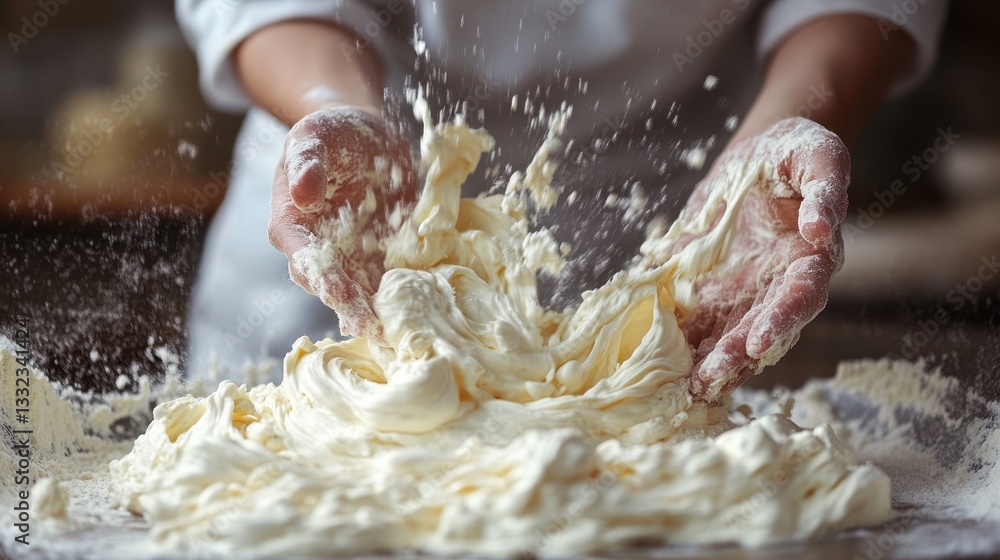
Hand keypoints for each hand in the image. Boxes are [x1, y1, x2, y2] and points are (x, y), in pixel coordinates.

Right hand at [268, 106, 416, 339]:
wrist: (364, 137)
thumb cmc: (331, 133)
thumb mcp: (313, 136)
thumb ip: (306, 163)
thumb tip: (302, 194)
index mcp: (292, 223)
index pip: (302, 255)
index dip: (320, 276)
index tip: (335, 294)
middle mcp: (316, 249)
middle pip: (328, 284)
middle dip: (348, 305)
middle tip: (370, 327)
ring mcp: (346, 258)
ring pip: (357, 291)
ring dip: (372, 311)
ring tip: (391, 332)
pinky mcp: (375, 258)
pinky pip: (385, 281)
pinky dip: (397, 296)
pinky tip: (414, 312)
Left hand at [682, 118, 849, 400]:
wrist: (760, 155)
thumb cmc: (795, 152)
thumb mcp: (817, 154)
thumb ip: (824, 189)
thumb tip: (820, 227)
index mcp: (811, 257)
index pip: (801, 296)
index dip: (782, 321)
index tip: (760, 343)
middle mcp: (779, 284)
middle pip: (762, 329)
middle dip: (738, 356)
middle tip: (711, 378)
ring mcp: (746, 291)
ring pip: (731, 334)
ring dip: (713, 362)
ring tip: (688, 387)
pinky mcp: (713, 289)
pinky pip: (700, 319)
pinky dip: (684, 341)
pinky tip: (663, 363)